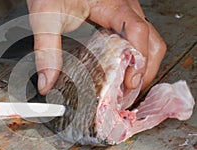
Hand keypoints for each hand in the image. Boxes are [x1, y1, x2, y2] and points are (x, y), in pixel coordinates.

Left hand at [27, 0, 165, 94]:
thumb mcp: (47, 18)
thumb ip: (46, 50)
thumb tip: (47, 82)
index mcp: (112, 5)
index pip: (137, 32)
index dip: (138, 59)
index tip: (130, 82)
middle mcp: (124, 8)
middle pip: (152, 41)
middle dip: (145, 70)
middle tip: (128, 91)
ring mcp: (124, 13)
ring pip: (149, 40)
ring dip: (142, 65)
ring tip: (126, 86)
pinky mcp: (119, 18)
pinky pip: (137, 39)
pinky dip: (134, 57)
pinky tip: (121, 70)